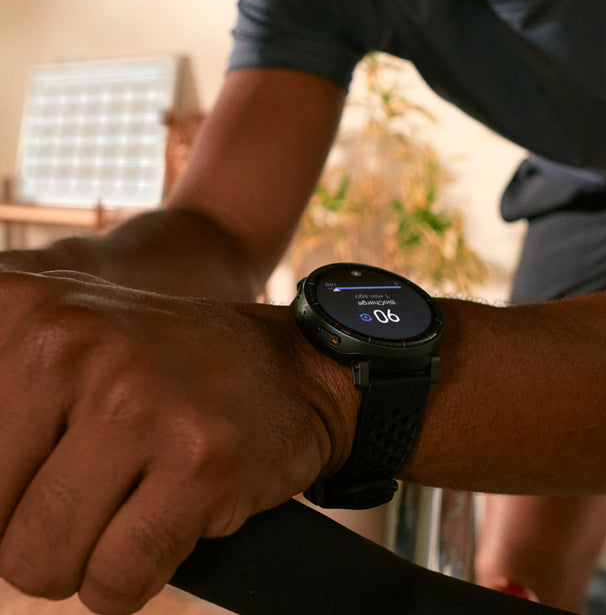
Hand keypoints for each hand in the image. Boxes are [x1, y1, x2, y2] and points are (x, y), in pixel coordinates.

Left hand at [0, 271, 352, 613]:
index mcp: (15, 312)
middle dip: (33, 527)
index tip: (39, 473)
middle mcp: (69, 343)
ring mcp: (136, 400)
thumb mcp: (58, 356)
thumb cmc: (162, 373)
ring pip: (39, 566)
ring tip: (137, 492)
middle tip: (96, 478)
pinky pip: (117, 584)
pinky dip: (138, 571)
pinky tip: (173, 511)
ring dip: (89, 552)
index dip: (0, 490)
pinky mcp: (198, 458)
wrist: (286, 366)